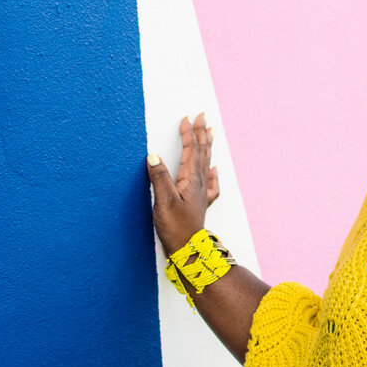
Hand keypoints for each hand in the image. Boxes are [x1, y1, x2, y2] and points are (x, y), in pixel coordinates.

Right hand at [146, 113, 220, 256]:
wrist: (188, 250)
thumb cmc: (175, 228)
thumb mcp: (163, 201)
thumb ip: (159, 178)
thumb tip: (153, 156)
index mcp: (191, 180)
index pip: (191, 150)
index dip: (189, 133)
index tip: (187, 118)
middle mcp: (199, 183)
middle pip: (202, 153)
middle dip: (201, 133)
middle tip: (203, 116)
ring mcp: (201, 193)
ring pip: (206, 163)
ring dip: (207, 146)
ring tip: (211, 132)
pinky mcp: (200, 203)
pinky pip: (210, 182)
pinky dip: (212, 172)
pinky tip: (214, 169)